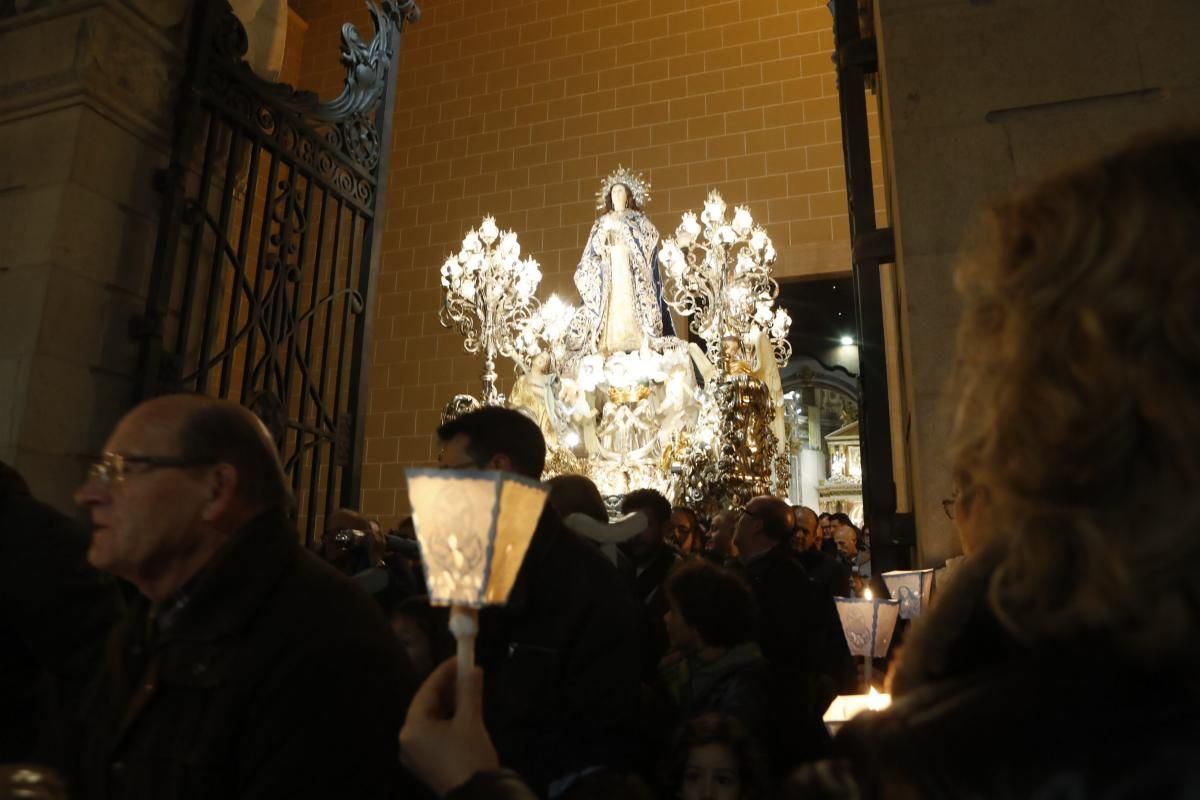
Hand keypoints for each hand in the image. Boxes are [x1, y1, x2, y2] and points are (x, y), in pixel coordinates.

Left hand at [399, 657, 498, 796]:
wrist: (476, 796)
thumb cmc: (469, 756)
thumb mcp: (470, 720)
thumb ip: (469, 691)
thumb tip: (473, 668)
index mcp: (413, 728)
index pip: (426, 692)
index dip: (444, 673)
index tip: (459, 659)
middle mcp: (407, 741)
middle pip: (426, 706)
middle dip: (446, 689)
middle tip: (464, 672)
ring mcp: (414, 755)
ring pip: (430, 721)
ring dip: (448, 705)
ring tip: (466, 690)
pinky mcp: (425, 765)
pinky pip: (432, 735)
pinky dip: (446, 722)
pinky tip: (462, 713)